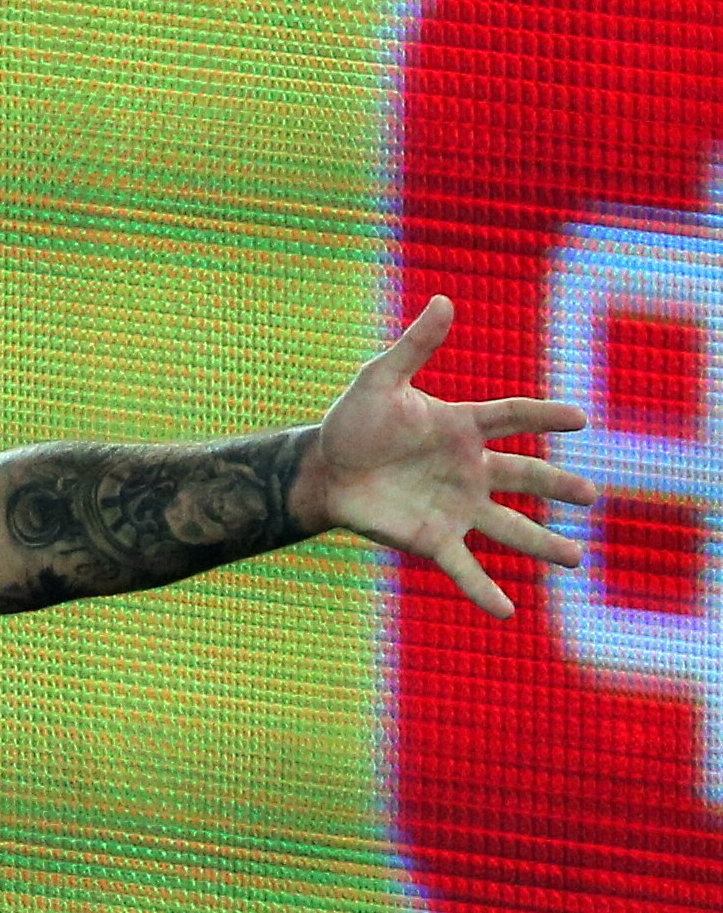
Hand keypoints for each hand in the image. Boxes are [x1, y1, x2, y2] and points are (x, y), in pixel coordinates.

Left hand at [294, 294, 598, 616]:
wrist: (319, 470)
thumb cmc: (350, 422)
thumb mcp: (380, 379)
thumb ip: (416, 347)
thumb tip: (443, 300)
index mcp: (462, 427)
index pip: (514, 416)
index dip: (546, 415)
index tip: (581, 418)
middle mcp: (467, 470)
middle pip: (526, 476)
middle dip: (560, 486)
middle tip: (593, 496)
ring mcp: (454, 507)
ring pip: (510, 527)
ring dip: (543, 544)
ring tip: (577, 559)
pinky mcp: (431, 539)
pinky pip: (465, 567)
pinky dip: (484, 590)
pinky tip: (509, 612)